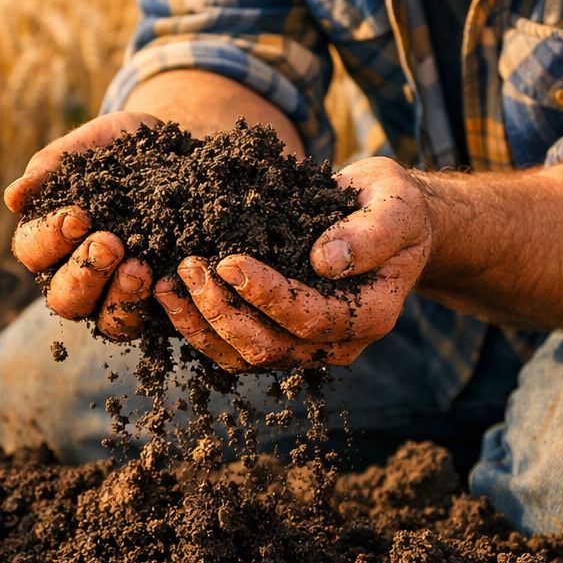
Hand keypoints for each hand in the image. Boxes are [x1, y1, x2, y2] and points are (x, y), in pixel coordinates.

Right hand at [6, 111, 159, 339]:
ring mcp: (115, 296)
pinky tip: (167, 279)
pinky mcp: (154, 305)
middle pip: (63, 298)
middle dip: (85, 272)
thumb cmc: (120, 151)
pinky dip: (156, 305)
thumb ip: (52, 167)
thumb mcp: (89, 147)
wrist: (177, 154)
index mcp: (48, 240)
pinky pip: (150, 322)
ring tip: (140, 267)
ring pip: (105, 321)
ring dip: (119, 298)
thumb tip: (13, 198)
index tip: (78, 216)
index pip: (31, 251)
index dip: (49, 239)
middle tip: (110, 243)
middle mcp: (76, 277)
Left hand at [151, 157, 431, 370]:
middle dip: (223, 310)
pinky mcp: (277, 335)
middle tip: (189, 266)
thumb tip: (325, 260)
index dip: (268, 295)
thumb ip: (369, 233)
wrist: (387, 220)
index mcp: (370, 315)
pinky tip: (169, 292)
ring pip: (242, 356)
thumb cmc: (393, 208)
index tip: (229, 261)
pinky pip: (231, 345)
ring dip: (200, 322)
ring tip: (167, 283)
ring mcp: (304, 346)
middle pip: (270, 347)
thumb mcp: (395, 207)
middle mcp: (336, 343)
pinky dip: (197, 323)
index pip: (311, 319)